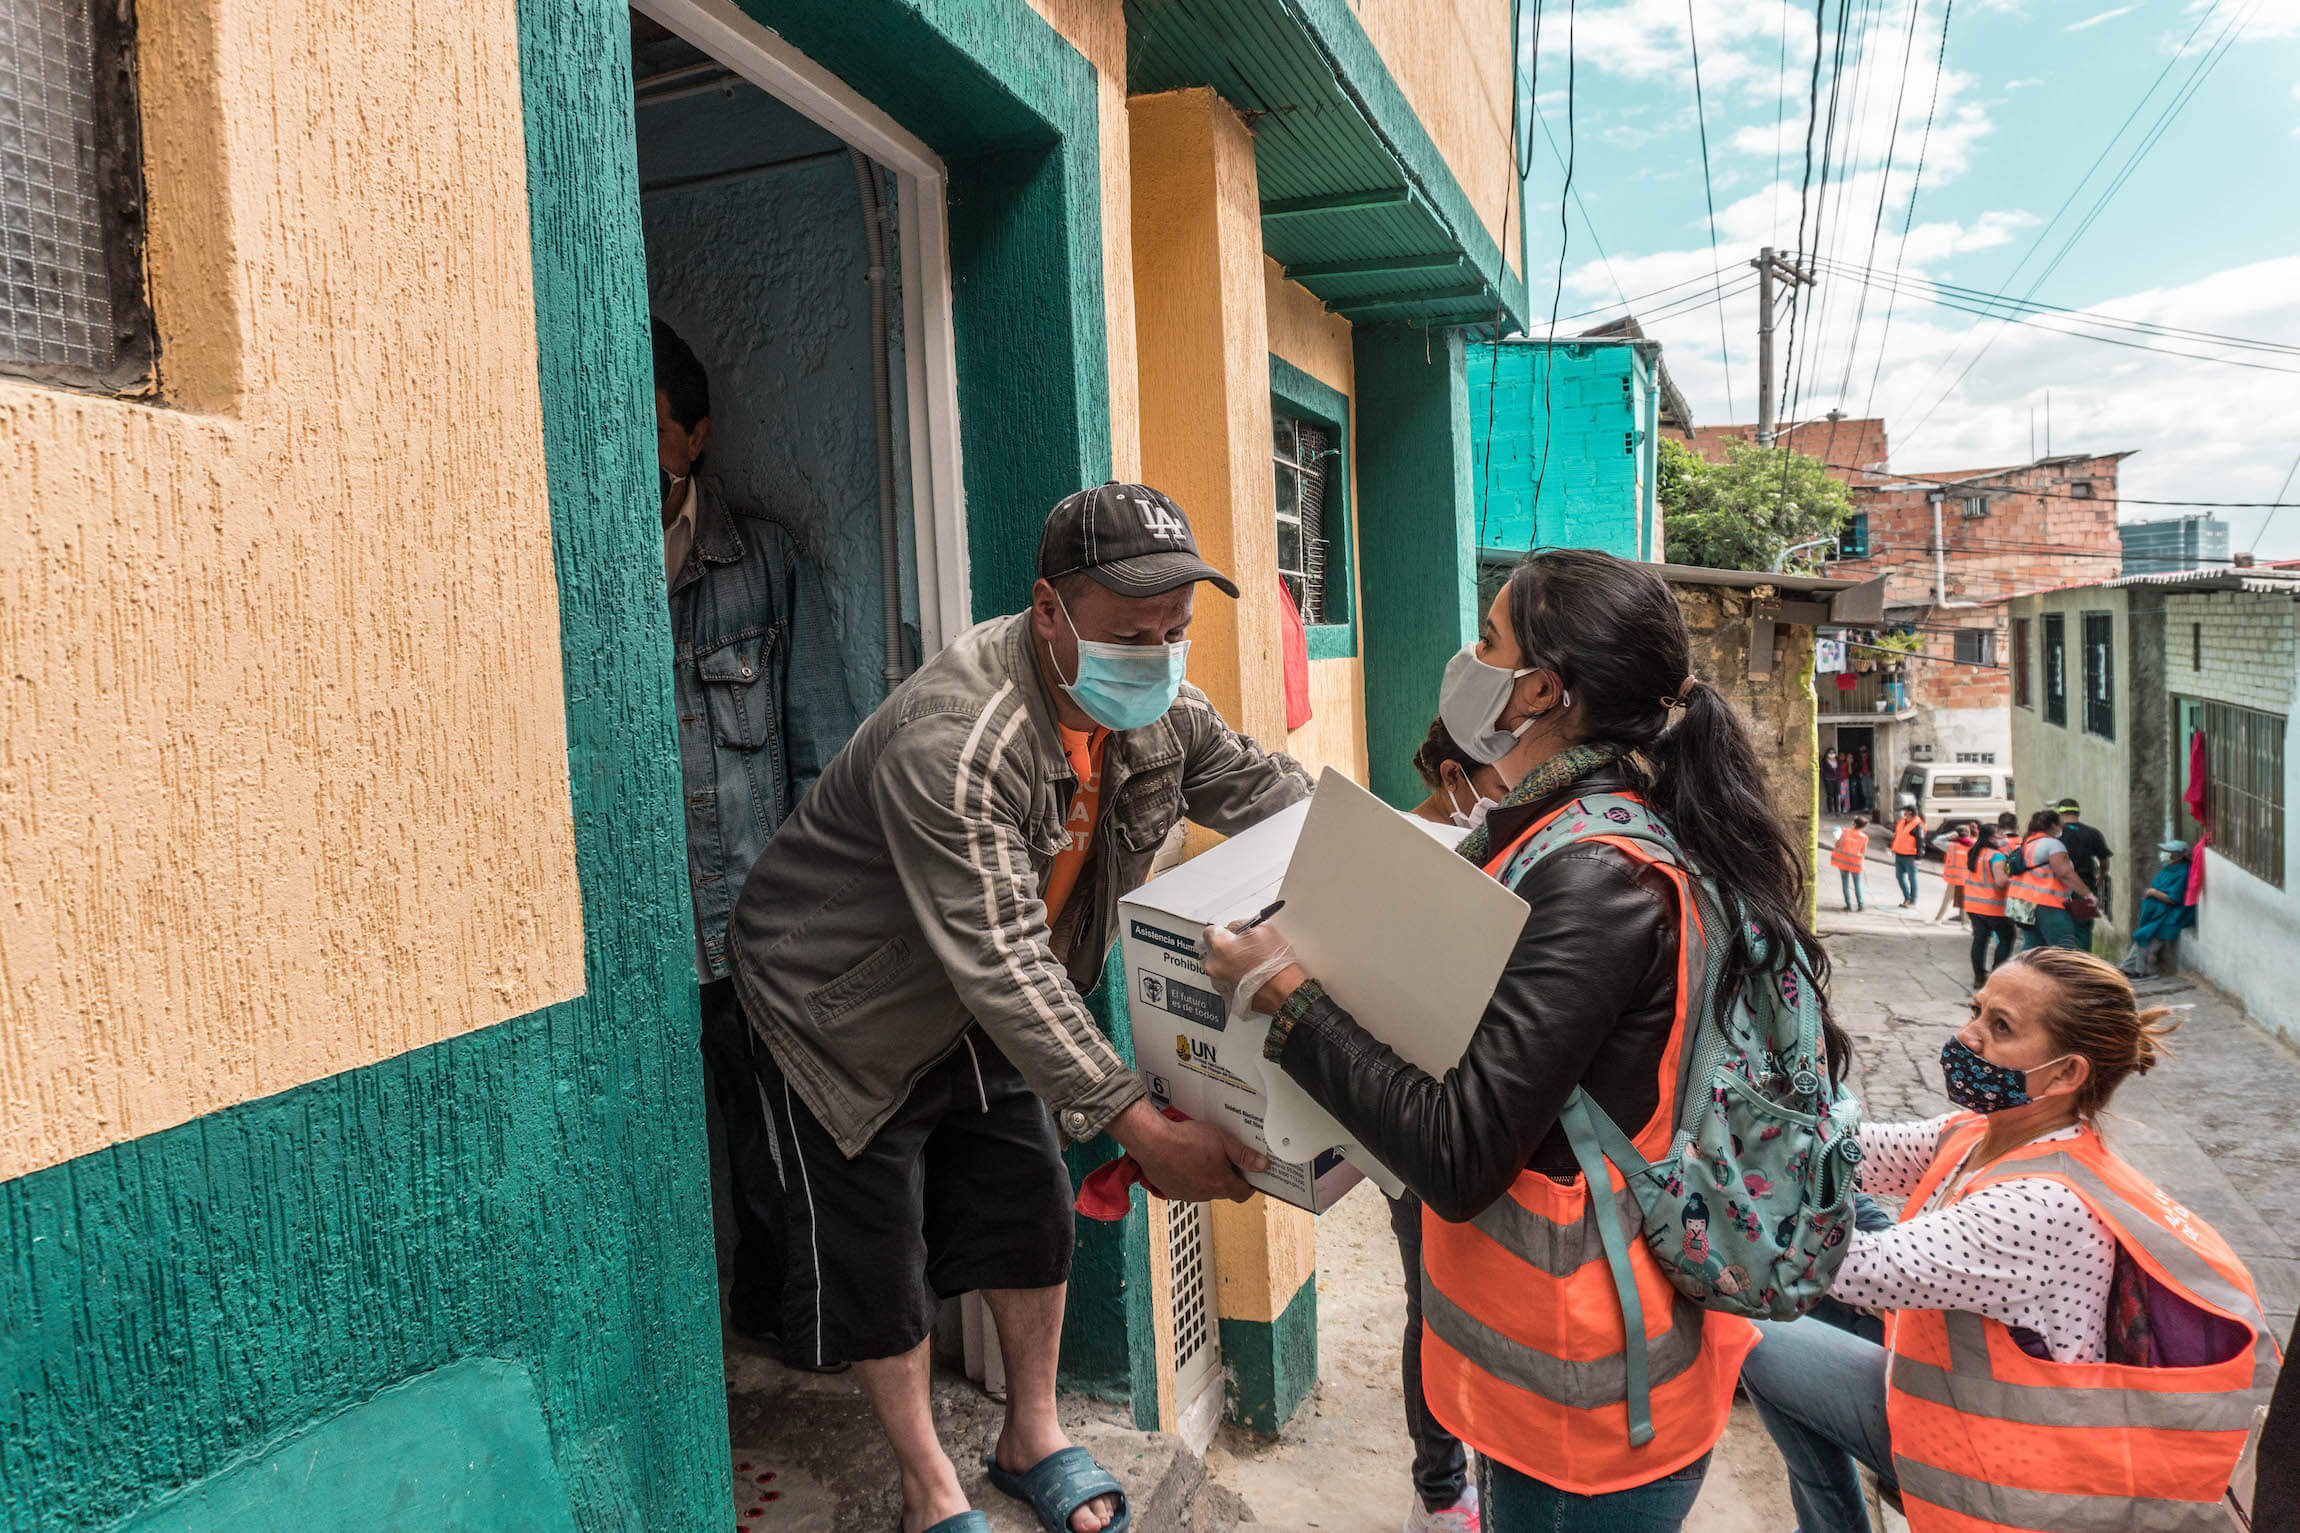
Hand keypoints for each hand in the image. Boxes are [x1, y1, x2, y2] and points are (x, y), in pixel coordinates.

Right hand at [1110, 1100, 1265, 1201]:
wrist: (1153, 1142)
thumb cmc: (1185, 1140)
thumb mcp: (1222, 1141)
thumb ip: (1244, 1155)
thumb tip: (1262, 1165)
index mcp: (1221, 1184)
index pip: (1244, 1193)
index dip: (1249, 1184)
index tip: (1249, 1176)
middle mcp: (1205, 1194)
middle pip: (1224, 1190)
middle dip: (1226, 1176)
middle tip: (1223, 1157)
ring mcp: (1187, 1194)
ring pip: (1204, 1189)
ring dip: (1206, 1177)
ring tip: (1201, 1156)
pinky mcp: (1171, 1191)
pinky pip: (1186, 1188)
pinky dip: (1189, 1178)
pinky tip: (1185, 1161)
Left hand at [1199, 921, 1308, 1014]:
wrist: (1283, 991)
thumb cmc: (1274, 964)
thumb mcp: (1262, 929)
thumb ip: (1242, 925)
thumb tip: (1237, 928)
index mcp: (1219, 946)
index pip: (1209, 931)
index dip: (1223, 930)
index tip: (1231, 933)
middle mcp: (1214, 965)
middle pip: (1211, 950)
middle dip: (1224, 947)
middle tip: (1242, 947)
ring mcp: (1218, 982)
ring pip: (1217, 967)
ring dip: (1228, 963)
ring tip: (1248, 963)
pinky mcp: (1226, 994)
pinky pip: (1224, 981)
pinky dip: (1233, 977)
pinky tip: (1248, 975)